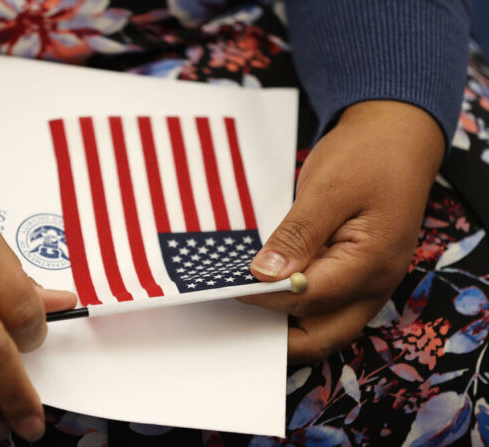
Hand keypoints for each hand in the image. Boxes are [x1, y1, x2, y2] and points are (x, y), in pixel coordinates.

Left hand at [239, 101, 444, 362]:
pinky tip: (266, 288)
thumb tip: (265, 275)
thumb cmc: (367, 156)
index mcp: (371, 264)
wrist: (398, 136)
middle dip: (276, 335)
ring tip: (245, 301)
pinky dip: (294, 306)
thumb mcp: (328, 189)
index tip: (230, 284)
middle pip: (321, 338)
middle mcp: (374, 286)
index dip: (266, 296)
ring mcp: (367, 286)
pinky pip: (324, 307)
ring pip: (323, 328)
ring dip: (284, 323)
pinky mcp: (355, 277)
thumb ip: (297, 235)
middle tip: (235, 309)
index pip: (308, 299)